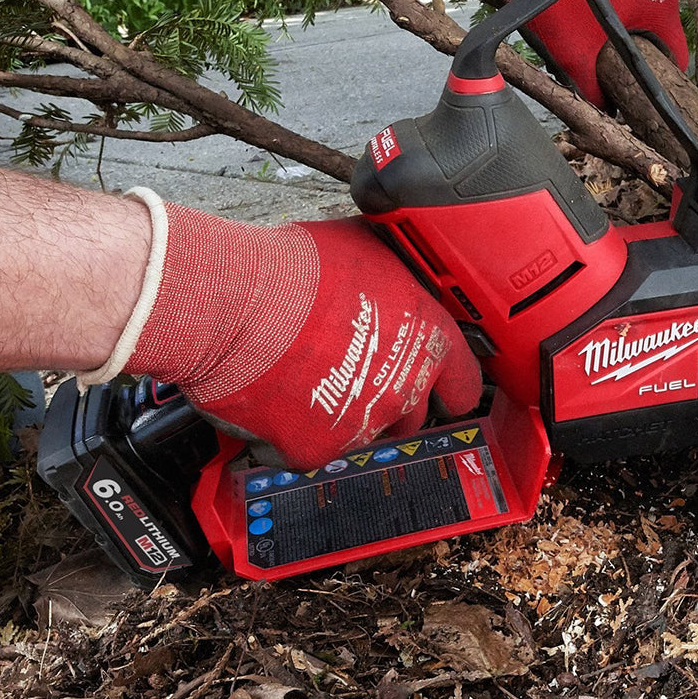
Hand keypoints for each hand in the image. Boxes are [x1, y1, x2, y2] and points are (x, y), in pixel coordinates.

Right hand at [83, 192, 480, 468]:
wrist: (232, 302)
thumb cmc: (295, 268)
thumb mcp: (367, 249)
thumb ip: (396, 275)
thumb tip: (396, 266)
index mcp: (428, 339)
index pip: (464, 381)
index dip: (449, 383)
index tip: (438, 386)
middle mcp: (405, 387)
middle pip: (414, 416)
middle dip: (390, 402)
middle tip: (353, 374)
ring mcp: (363, 424)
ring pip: (361, 434)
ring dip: (341, 415)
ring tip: (304, 379)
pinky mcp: (315, 449)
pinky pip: (308, 448)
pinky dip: (290, 431)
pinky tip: (272, 396)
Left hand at [431, 0, 688, 108]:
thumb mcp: (575, 55)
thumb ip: (595, 90)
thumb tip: (604, 110)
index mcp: (664, 3)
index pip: (676, 52)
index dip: (661, 76)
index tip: (644, 86)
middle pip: (655, 24)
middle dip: (634, 43)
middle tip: (607, 57)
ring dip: (621, 17)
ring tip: (591, 28)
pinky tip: (584, 0)